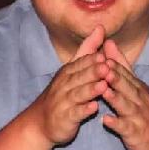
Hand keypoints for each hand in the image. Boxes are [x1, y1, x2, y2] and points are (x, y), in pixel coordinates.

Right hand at [30, 26, 109, 145]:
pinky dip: (83, 110)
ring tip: (103, 85)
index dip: (92, 60)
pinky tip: (94, 108)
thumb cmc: (62, 93)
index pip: (81, 63)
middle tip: (106, 67)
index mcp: (68, 72)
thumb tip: (100, 28)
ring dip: (90, 90)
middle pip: (79, 77)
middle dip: (93, 72)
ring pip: (78, 94)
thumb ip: (87, 49)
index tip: (105, 55)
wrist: (41, 121)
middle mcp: (64, 85)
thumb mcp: (72, 69)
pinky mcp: (64, 118)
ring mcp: (63, 102)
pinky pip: (74, 113)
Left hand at [101, 40, 148, 149]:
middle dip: (115, 77)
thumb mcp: (136, 86)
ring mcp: (137, 116)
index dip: (113, 64)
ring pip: (126, 105)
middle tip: (103, 68)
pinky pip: (125, 127)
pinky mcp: (135, 133)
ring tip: (104, 91)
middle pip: (126, 86)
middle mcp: (138, 99)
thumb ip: (121, 65)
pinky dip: (116, 124)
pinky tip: (106, 120)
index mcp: (137, 87)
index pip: (124, 73)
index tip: (100, 55)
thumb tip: (108, 43)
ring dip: (115, 98)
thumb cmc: (145, 110)